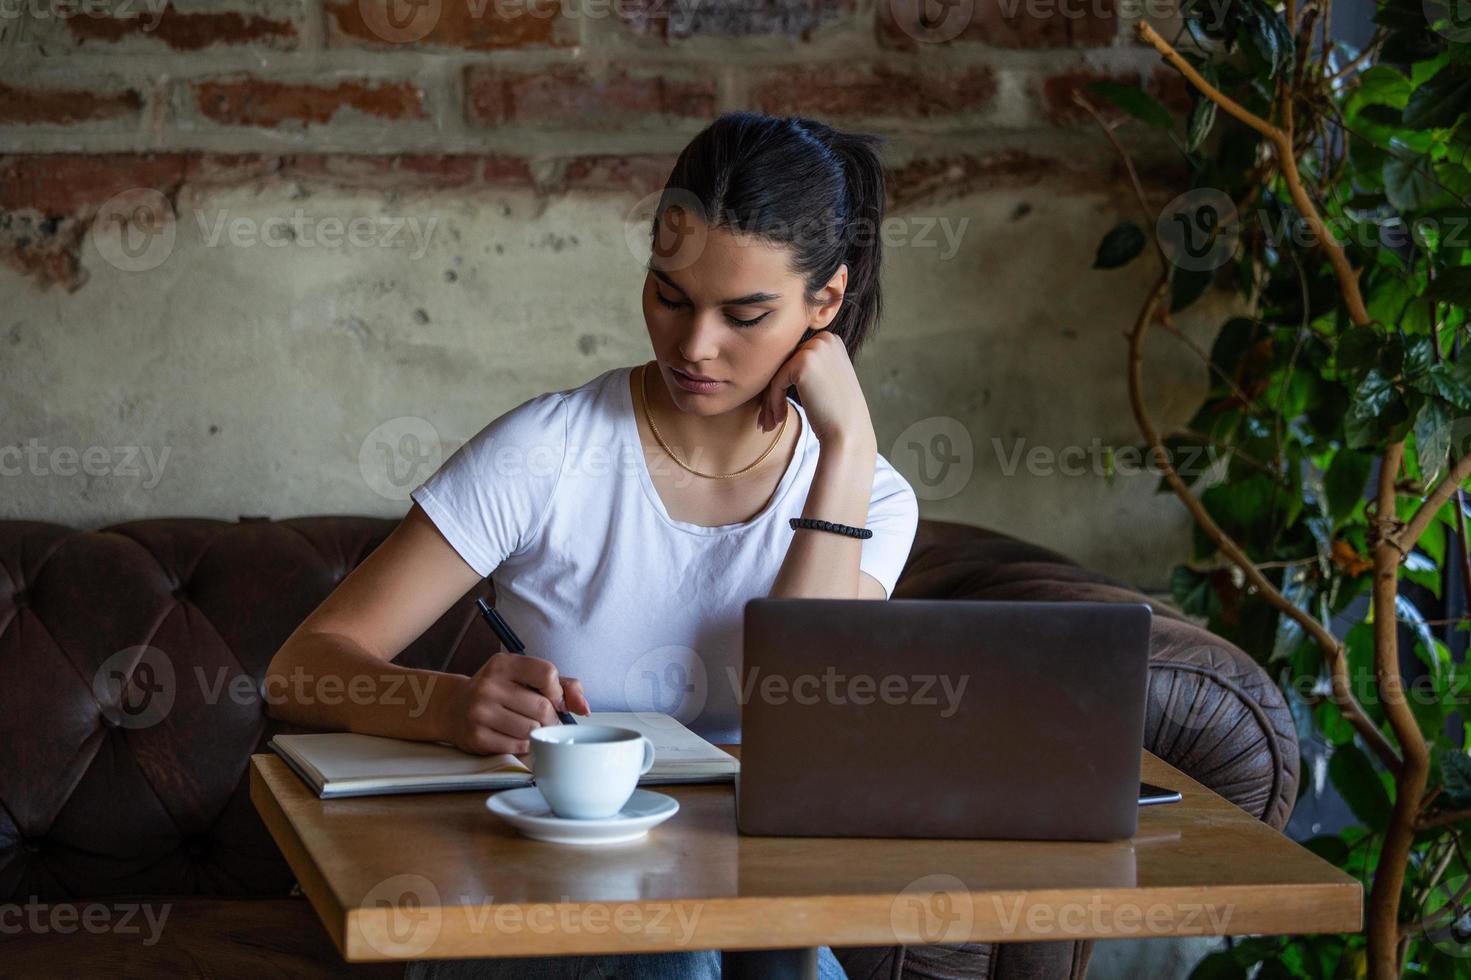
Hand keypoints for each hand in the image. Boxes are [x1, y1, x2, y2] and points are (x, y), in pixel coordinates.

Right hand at [437, 651, 590, 755]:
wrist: (454, 708)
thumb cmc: (500, 692)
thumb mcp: (525, 677)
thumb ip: (562, 685)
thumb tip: (584, 708)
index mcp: (503, 664)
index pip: (546, 673)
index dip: (557, 691)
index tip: (552, 699)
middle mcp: (488, 685)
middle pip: (542, 707)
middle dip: (550, 718)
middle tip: (542, 719)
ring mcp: (480, 711)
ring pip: (531, 730)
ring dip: (536, 733)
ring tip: (525, 727)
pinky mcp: (476, 736)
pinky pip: (517, 747)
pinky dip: (523, 746)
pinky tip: (513, 737)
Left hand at [759, 330, 875, 448]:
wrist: (848, 432)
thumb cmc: (836, 413)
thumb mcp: (827, 379)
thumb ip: (810, 366)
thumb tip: (775, 363)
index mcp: (831, 340)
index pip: (795, 358)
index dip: (784, 383)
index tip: (779, 408)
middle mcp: (824, 339)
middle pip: (784, 364)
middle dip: (774, 393)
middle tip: (767, 419)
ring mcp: (814, 349)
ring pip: (778, 373)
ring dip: (770, 400)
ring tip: (770, 423)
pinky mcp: (803, 363)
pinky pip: (776, 382)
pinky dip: (773, 402)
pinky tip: (779, 419)